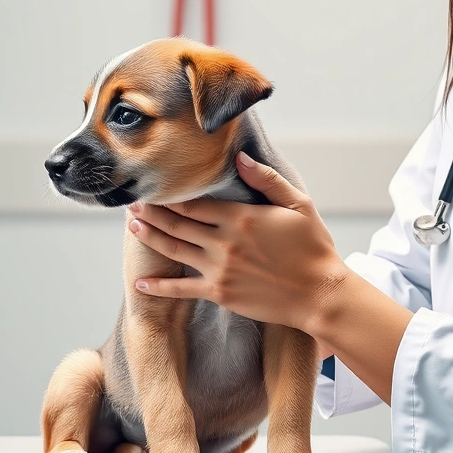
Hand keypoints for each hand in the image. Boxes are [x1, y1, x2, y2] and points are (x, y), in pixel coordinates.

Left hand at [127, 153, 349, 331]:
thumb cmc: (313, 247)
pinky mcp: (220, 293)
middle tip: (132, 203)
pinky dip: (159, 286)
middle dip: (152, 212)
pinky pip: (182, 289)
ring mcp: (219, 269)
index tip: (153, 187)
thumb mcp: (297, 205)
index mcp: (240, 217)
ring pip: (175, 250)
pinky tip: (141, 283)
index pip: (195, 202)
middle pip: (178, 223)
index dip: (170, 195)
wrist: (320, 294)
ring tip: (132, 227)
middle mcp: (224, 242)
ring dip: (151, 237)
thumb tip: (239, 158)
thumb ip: (266, 180)